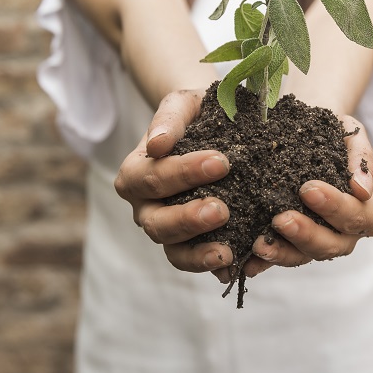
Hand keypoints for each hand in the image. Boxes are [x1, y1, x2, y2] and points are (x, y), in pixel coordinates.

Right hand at [113, 89, 235, 273]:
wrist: (210, 126)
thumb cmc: (194, 114)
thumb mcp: (182, 104)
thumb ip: (169, 119)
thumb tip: (157, 145)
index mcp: (135, 174)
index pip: (152, 177)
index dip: (183, 173)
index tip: (221, 161)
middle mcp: (146, 207)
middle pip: (157, 223)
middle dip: (188, 219)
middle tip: (222, 210)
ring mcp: (168, 229)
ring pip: (173, 251)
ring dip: (199, 253)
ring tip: (227, 252)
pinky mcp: (193, 244)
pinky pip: (198, 262)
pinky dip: (214, 268)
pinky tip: (237, 265)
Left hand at [214, 115, 372, 281]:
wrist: (308, 132)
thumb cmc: (335, 135)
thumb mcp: (351, 135)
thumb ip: (362, 159)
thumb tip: (361, 189)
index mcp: (367, 210)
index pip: (360, 217)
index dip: (336, 207)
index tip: (308, 189)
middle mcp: (345, 233)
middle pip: (333, 245)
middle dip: (307, 233)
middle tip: (281, 218)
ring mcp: (317, 243)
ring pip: (305, 257)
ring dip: (283, 252)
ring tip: (259, 244)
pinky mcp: (290, 246)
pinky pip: (278, 260)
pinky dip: (262, 263)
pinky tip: (246, 262)